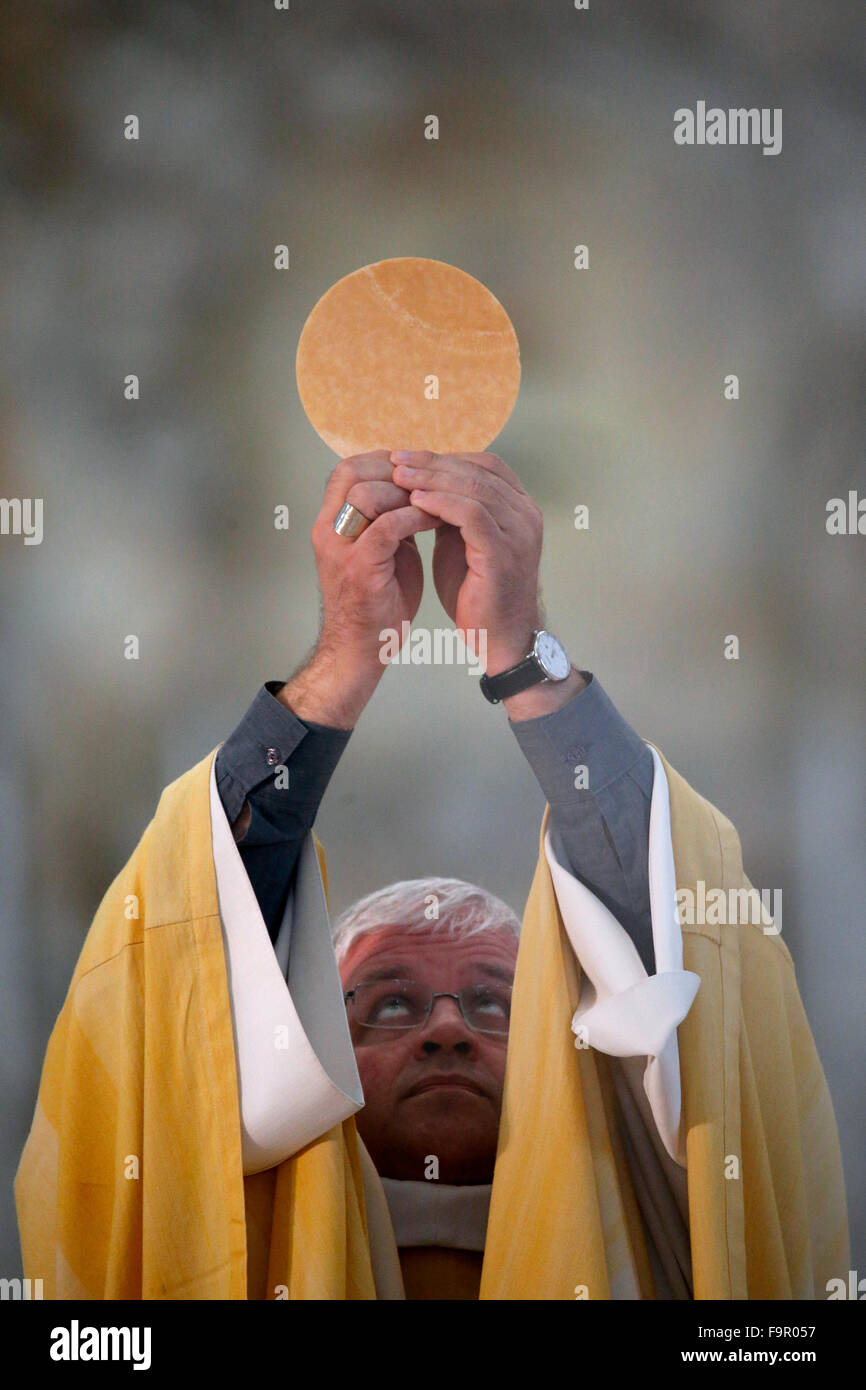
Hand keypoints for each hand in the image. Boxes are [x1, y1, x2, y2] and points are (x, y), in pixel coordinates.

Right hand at [313, 450, 440, 661]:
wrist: (362, 649)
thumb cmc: (377, 601)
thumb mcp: (383, 549)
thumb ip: (391, 518)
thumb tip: (417, 490)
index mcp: (330, 522)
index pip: (347, 469)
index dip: (383, 461)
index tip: (419, 469)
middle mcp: (327, 530)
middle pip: (352, 472)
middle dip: (396, 470)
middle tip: (430, 480)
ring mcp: (340, 548)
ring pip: (366, 494)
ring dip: (407, 492)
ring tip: (436, 499)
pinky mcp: (359, 568)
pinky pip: (388, 527)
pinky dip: (415, 518)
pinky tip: (437, 521)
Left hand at [390, 450, 543, 672]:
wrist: (497, 637)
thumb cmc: (478, 592)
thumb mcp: (463, 541)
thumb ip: (452, 512)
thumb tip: (423, 484)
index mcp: (519, 507)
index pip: (485, 464)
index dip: (445, 456)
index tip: (408, 457)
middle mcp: (526, 514)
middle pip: (478, 470)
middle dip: (433, 463)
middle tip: (397, 459)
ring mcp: (519, 532)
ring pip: (474, 488)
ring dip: (432, 479)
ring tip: (400, 477)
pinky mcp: (504, 553)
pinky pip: (472, 515)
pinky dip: (441, 504)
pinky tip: (415, 501)